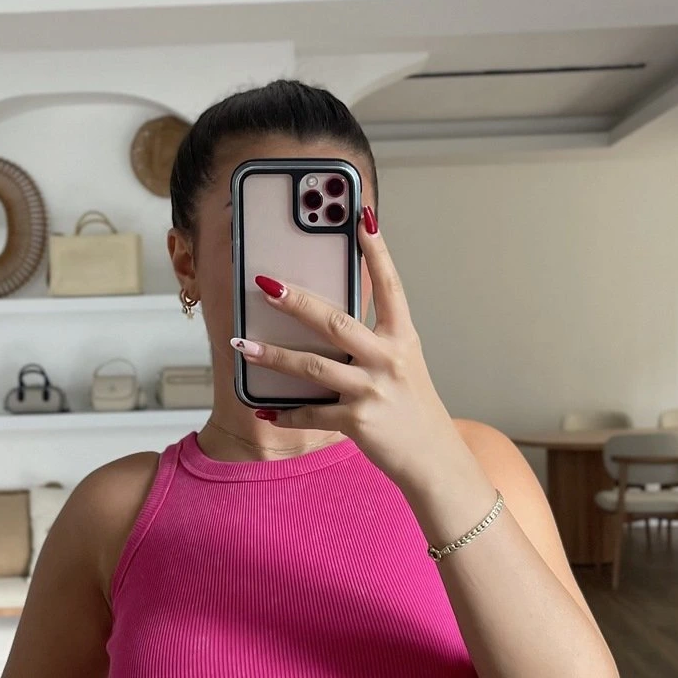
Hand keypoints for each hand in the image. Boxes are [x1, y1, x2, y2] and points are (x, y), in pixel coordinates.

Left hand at [229, 205, 457, 487]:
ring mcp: (373, 390)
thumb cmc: (413, 408)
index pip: (391, 285)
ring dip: (273, 355)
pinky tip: (264, 409)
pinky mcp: (358, 422)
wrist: (433, 460)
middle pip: (336, 322)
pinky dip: (285, 412)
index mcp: (403, 338)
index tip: (361, 217)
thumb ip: (373, 341)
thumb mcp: (403, 364)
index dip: (376, 250)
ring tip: (243, 344)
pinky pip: (311, 412)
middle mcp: (390, 359)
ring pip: (312, 366)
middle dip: (297, 301)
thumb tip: (326, 318)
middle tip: (266, 283)